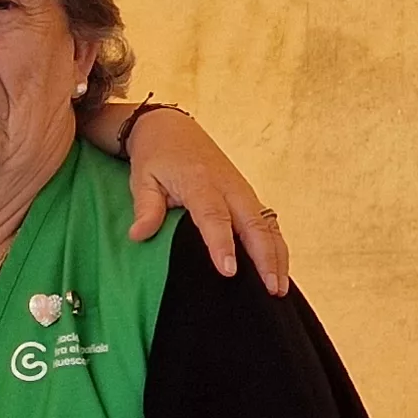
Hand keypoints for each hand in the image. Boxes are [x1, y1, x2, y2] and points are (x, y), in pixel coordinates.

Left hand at [110, 105, 292, 295]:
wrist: (172, 129)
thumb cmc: (156, 157)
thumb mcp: (143, 178)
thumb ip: (145, 207)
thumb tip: (138, 235)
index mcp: (200, 182)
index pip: (214, 217)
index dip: (222, 244)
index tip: (229, 271)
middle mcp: (229, 187)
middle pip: (253, 224)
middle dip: (264, 257)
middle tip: (270, 289)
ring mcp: (243, 191)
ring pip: (267, 225)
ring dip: (277, 256)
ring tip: (278, 289)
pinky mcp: (248, 197)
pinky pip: (268, 223)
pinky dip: (276, 246)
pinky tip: (279, 271)